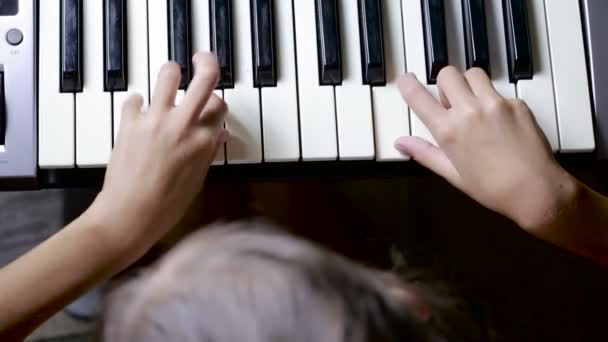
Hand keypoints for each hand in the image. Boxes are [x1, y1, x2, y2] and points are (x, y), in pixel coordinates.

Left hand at [89, 52, 226, 253]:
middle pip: (205, 78)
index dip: (218, 107)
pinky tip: (140, 113)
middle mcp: (182, 125)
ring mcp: (154, 120)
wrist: (128, 216)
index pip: (220, 108)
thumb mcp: (197, 181)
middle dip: (207, 62)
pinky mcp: (129, 123)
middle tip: (204, 59)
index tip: (215, 108)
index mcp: (203, 141)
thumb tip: (218, 134)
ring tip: (171, 76)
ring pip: (169, 74)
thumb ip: (208, 153)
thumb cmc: (166, 207)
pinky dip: (138, 103)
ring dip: (172, 73)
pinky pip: (134, 99)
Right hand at [394, 67, 577, 229]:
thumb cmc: (491, 188)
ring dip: (468, 84)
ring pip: (473, 73)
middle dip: (444, 84)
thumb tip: (401, 143)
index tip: (406, 79)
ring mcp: (495, 103)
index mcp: (448, 130)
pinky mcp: (517, 103)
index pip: (418, 96)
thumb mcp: (452, 174)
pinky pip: (498, 90)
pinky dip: (492, 99)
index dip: (407, 84)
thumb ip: (425, 153)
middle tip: (450, 102)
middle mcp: (469, 111)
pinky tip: (498, 121)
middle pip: (447, 74)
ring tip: (473, 104)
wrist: (536, 190)